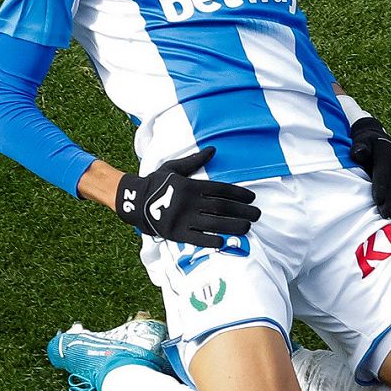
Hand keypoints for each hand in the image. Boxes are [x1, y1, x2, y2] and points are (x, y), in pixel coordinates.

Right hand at [116, 147, 259, 247]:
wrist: (133, 199)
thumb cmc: (155, 182)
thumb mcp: (174, 167)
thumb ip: (194, 161)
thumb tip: (213, 149)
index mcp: (190, 185)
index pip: (221, 189)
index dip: (239, 194)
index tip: (252, 198)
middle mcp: (189, 202)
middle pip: (222, 207)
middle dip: (243, 211)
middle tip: (257, 215)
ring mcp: (182, 218)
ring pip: (214, 223)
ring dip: (233, 225)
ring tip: (248, 227)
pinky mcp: (175, 232)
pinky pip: (196, 238)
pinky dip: (211, 240)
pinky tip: (224, 241)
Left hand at [349, 118, 390, 223]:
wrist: (378, 141)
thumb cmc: (366, 142)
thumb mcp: (363, 139)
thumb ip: (360, 146)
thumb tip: (359, 153)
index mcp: (387, 157)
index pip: (383, 173)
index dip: (381, 187)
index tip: (378, 200)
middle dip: (389, 203)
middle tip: (385, 217)